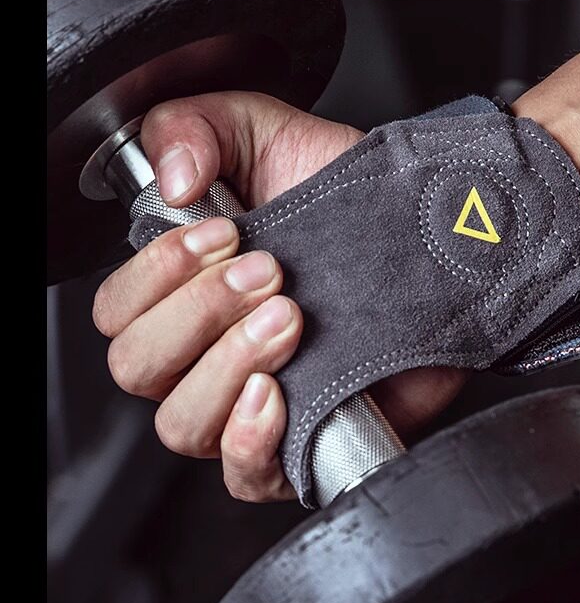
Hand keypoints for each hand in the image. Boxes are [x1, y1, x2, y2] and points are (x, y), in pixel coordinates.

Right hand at [93, 91, 466, 500]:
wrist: (438, 239)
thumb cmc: (352, 198)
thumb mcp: (265, 132)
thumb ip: (195, 126)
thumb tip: (169, 177)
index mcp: (181, 293)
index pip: (117, 311)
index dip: (157, 274)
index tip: (222, 235)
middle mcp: (203, 356)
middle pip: (139, 367)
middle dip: (199, 313)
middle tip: (271, 274)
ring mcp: (249, 406)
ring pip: (182, 423)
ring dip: (227, 365)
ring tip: (289, 319)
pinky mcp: (301, 446)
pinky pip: (244, 476)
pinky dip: (249, 441)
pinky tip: (277, 394)